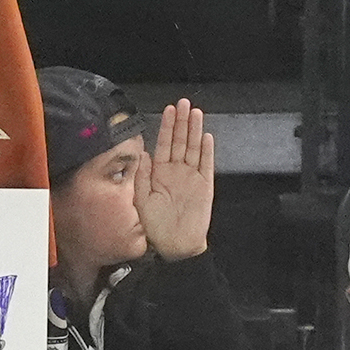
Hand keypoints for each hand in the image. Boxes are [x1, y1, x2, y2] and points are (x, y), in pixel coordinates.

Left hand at [132, 100, 213, 260]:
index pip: (164, 144)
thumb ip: (142, 177)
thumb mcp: (141, 200)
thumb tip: (143, 153)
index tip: (169, 110)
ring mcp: (192, 177)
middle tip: (184, 103)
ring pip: (194, 148)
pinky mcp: (205, 185)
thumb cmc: (156, 227)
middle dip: (182, 122)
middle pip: (181, 141)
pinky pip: (206, 165)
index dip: (167, 127)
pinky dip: (207, 151)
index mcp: (160, 173)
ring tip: (196, 113)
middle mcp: (176, 171)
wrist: (175, 246)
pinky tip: (207, 137)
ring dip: (195, 130)